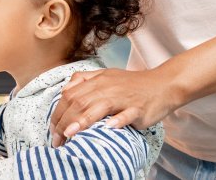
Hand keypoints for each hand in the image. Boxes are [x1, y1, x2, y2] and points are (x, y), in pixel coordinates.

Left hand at [49, 68, 177, 146]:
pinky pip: (126, 114)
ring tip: (70, 133)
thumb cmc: (132, 84)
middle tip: (57, 139)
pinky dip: (117, 121)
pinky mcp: (138, 108)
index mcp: (97, 80)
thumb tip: (65, 90)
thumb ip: (85, 80)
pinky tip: (109, 128)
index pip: (70, 94)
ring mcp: (123, 97)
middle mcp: (107, 87)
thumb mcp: (106, 76)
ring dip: (82, 120)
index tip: (52, 128)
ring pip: (99, 106)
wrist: (163, 84)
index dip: (58, 111)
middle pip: (80, 101)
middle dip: (64, 121)